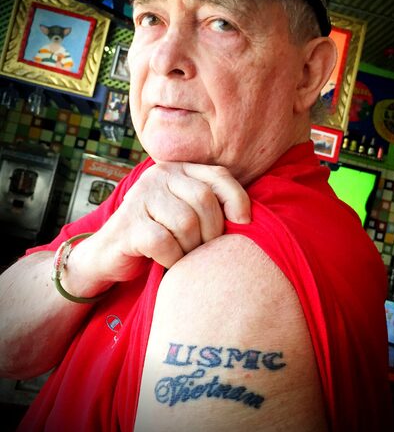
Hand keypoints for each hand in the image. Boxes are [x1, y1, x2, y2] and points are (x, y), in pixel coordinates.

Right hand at [77, 162, 250, 282]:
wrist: (109, 255)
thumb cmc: (159, 235)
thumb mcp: (186, 213)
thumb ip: (211, 205)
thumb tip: (247, 218)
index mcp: (177, 170)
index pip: (218, 175)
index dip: (237, 199)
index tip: (243, 223)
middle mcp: (158, 176)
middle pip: (204, 199)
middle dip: (212, 231)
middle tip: (203, 249)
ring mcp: (141, 197)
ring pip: (186, 222)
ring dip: (190, 248)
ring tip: (183, 255)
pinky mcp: (128, 224)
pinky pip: (165, 243)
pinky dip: (172, 259)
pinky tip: (166, 261)